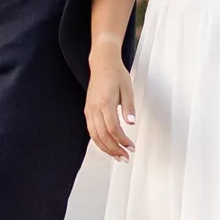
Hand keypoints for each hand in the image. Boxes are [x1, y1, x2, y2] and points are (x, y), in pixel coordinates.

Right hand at [86, 44, 136, 159]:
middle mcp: (94, 108)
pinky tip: (107, 145)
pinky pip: (91, 130)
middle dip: (114, 149)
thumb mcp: (128, 89)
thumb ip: (129, 107)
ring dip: (106, 148)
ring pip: (94, 135)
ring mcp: (89, 110)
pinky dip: (99, 141)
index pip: (113, 129)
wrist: (102, 63)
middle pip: (102, 136)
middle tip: (125, 157)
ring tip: (116, 155)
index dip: (122, 141)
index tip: (131, 147)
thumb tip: (131, 122)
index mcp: (105, 102)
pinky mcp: (88, 110)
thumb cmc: (116, 74)